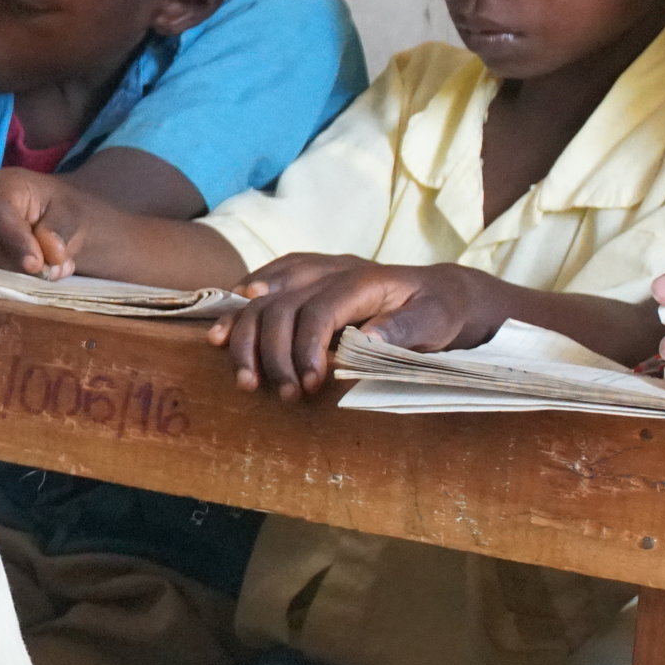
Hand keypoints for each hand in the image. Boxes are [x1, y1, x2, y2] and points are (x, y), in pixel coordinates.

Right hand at [0, 171, 92, 277]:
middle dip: (20, 265)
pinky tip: (35, 274)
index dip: (15, 241)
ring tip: (52, 269)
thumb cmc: (63, 211)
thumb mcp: (74, 214)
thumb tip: (51, 252)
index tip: (35, 264)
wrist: (54, 219)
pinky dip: (11, 281)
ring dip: (19, 275)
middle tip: (56, 270)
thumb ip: (62, 230)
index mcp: (4, 185)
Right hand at [209, 259, 499, 398]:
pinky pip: (263, 283)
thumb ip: (407, 328)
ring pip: (262, 296)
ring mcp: (315, 272)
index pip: (319, 308)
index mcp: (364, 280)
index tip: (308, 384)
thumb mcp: (439, 320)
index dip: (306, 347)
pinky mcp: (305, 278)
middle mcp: (332, 270)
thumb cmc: (441, 311)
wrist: (442, 291)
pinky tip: (222, 330)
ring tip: (246, 378)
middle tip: (283, 394)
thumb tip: (369, 340)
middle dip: (274, 353)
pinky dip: (238, 307)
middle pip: (281, 305)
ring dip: (244, 337)